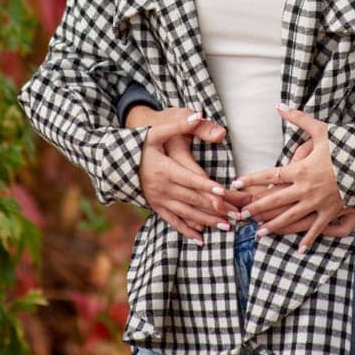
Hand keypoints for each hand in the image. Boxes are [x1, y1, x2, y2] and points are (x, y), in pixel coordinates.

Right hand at [130, 105, 246, 244]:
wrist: (117, 161)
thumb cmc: (141, 143)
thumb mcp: (157, 130)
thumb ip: (179, 124)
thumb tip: (199, 115)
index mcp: (165, 169)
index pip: (190, 179)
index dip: (207, 186)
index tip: (224, 192)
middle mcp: (162, 188)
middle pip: (193, 198)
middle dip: (216, 207)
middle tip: (236, 214)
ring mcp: (159, 200)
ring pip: (187, 213)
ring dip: (207, 221)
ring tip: (226, 226)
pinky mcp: (156, 207)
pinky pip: (173, 221)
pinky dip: (187, 230)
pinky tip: (201, 239)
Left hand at [229, 104, 354, 250]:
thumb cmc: (345, 146)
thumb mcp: (321, 130)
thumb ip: (298, 118)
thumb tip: (279, 106)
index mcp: (300, 169)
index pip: (269, 175)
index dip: (252, 179)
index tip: (236, 183)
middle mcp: (305, 188)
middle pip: (275, 200)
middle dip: (256, 208)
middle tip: (241, 215)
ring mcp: (317, 203)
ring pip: (290, 218)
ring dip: (273, 226)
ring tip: (259, 233)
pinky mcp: (330, 212)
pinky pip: (316, 228)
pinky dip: (308, 239)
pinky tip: (299, 250)